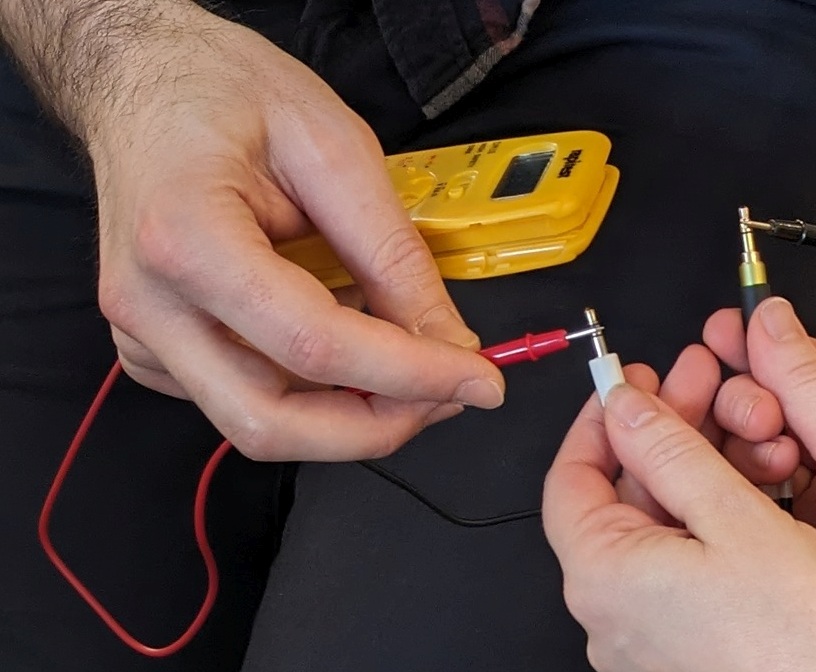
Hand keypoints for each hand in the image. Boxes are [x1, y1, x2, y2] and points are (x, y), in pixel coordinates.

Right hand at [72, 3, 502, 459]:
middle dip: (378, 426)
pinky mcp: (155, 349)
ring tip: (409, 362)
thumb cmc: (223, 92)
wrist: (144, 80)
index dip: (411, 376)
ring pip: (260, 424)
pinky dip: (313, 390)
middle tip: (449, 395)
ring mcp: (144, 336)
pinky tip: (347, 341)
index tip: (479, 382)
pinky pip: (245, 399)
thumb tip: (447, 340)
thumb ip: (393, 253)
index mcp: (186, 240)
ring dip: (350, 414)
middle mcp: (148, 305)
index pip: (315, 347)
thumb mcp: (335, 149)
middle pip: (271, 423)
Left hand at [541, 352, 815, 671]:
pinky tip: (753, 492)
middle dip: (664, 433)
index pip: (570, 476)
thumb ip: (672, 454)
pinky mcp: (681, 650)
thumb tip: (626, 407)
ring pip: (659, 528)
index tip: (630, 385)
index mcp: (604, 576)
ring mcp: (645, 636)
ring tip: (750, 434)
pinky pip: (682, 567)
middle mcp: (611, 613)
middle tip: (702, 386)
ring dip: (696, 471)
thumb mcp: (738, 521)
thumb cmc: (800, 649)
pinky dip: (710, 521)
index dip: (601, 421)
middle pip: (621, 497)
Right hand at [704, 297, 815, 671]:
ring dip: (749, 445)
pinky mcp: (803, 527)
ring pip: (759, 443)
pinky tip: (746, 487)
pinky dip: (744, 484)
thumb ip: (808, 380)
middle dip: (754, 400)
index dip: (763, 345)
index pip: (813, 356)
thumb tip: (770, 317)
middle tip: (754, 418)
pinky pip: (754, 488)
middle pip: (777, 397)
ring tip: (765, 461)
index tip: (719, 335)